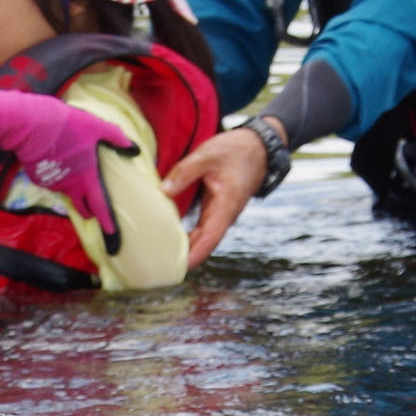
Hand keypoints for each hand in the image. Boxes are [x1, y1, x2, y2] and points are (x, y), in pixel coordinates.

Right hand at [0, 86, 137, 243]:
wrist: (35, 125)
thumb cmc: (69, 126)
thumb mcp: (97, 127)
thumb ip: (116, 137)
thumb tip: (134, 148)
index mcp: (87, 177)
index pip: (99, 205)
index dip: (106, 220)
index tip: (110, 232)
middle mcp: (70, 186)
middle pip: (81, 207)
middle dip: (87, 212)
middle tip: (90, 210)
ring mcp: (53, 184)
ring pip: (65, 191)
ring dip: (69, 186)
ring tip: (69, 168)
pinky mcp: (38, 179)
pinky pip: (50, 180)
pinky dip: (54, 175)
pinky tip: (53, 161)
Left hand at [164, 124, 273, 267]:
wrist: (257, 147)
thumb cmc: (235, 150)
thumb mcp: (208, 155)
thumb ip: (184, 172)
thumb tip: (163, 190)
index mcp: (226, 206)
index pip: (209, 239)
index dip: (194, 256)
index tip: (177, 269)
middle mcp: (224, 216)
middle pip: (203, 245)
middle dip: (183, 258)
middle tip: (158, 268)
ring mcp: (220, 215)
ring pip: (201, 239)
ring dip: (184, 249)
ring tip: (159, 258)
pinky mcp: (215, 211)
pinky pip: (200, 230)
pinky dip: (187, 237)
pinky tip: (169, 240)